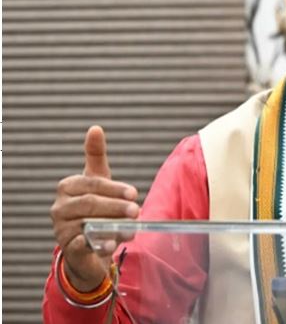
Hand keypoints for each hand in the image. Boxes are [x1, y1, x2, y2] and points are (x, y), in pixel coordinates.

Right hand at [49, 125, 139, 291]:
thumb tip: (95, 128)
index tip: (134, 193)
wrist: (87, 244)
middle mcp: (60, 207)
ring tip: (132, 228)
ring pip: (88, 224)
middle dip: (116, 207)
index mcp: (68, 187)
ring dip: (113, 226)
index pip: (92, 184)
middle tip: (136, 210)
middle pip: (90, 204)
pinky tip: (112, 244)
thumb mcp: (97, 180)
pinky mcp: (67, 247)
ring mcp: (61, 228)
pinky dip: (98, 244)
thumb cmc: (94, 206)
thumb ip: (96, 156)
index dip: (114, 189)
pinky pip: (82, 245)